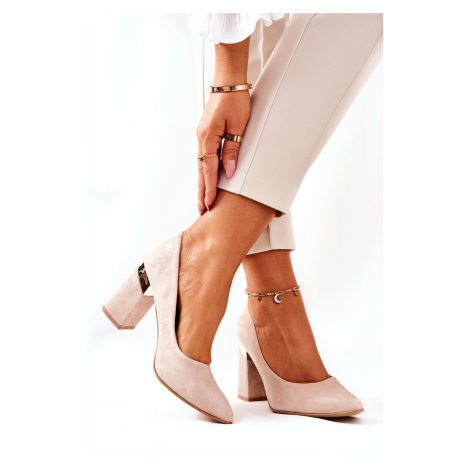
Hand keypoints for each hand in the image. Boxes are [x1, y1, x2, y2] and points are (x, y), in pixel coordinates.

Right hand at [196, 89, 250, 213]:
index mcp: (208, 137)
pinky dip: (204, 171)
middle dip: (202, 191)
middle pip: (201, 171)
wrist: (228, 82)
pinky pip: (203, 157)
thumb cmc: (236, 101)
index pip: (209, 169)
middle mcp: (201, 138)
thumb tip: (229, 172)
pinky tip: (206, 180)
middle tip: (201, 210)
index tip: (209, 204)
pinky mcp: (205, 133)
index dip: (210, 188)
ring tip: (203, 200)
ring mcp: (201, 136)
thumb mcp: (239, 126)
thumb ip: (233, 150)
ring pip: (201, 165)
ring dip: (202, 183)